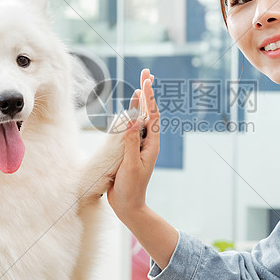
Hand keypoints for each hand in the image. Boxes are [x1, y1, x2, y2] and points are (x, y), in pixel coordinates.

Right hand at [107, 69, 159, 221]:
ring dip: (140, 102)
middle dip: (147, 92)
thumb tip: (133, 119)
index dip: (149, 97)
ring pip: (141, 119)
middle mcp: (146, 142)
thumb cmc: (131, 188)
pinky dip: (130, 115)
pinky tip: (128, 109)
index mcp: (150, 144)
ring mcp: (138, 145)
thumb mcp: (130, 165)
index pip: (151, 115)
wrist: (128, 205)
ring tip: (141, 85)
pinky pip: (131, 128)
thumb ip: (130, 143)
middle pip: (148, 112)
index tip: (146, 81)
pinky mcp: (129, 150)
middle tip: (147, 73)